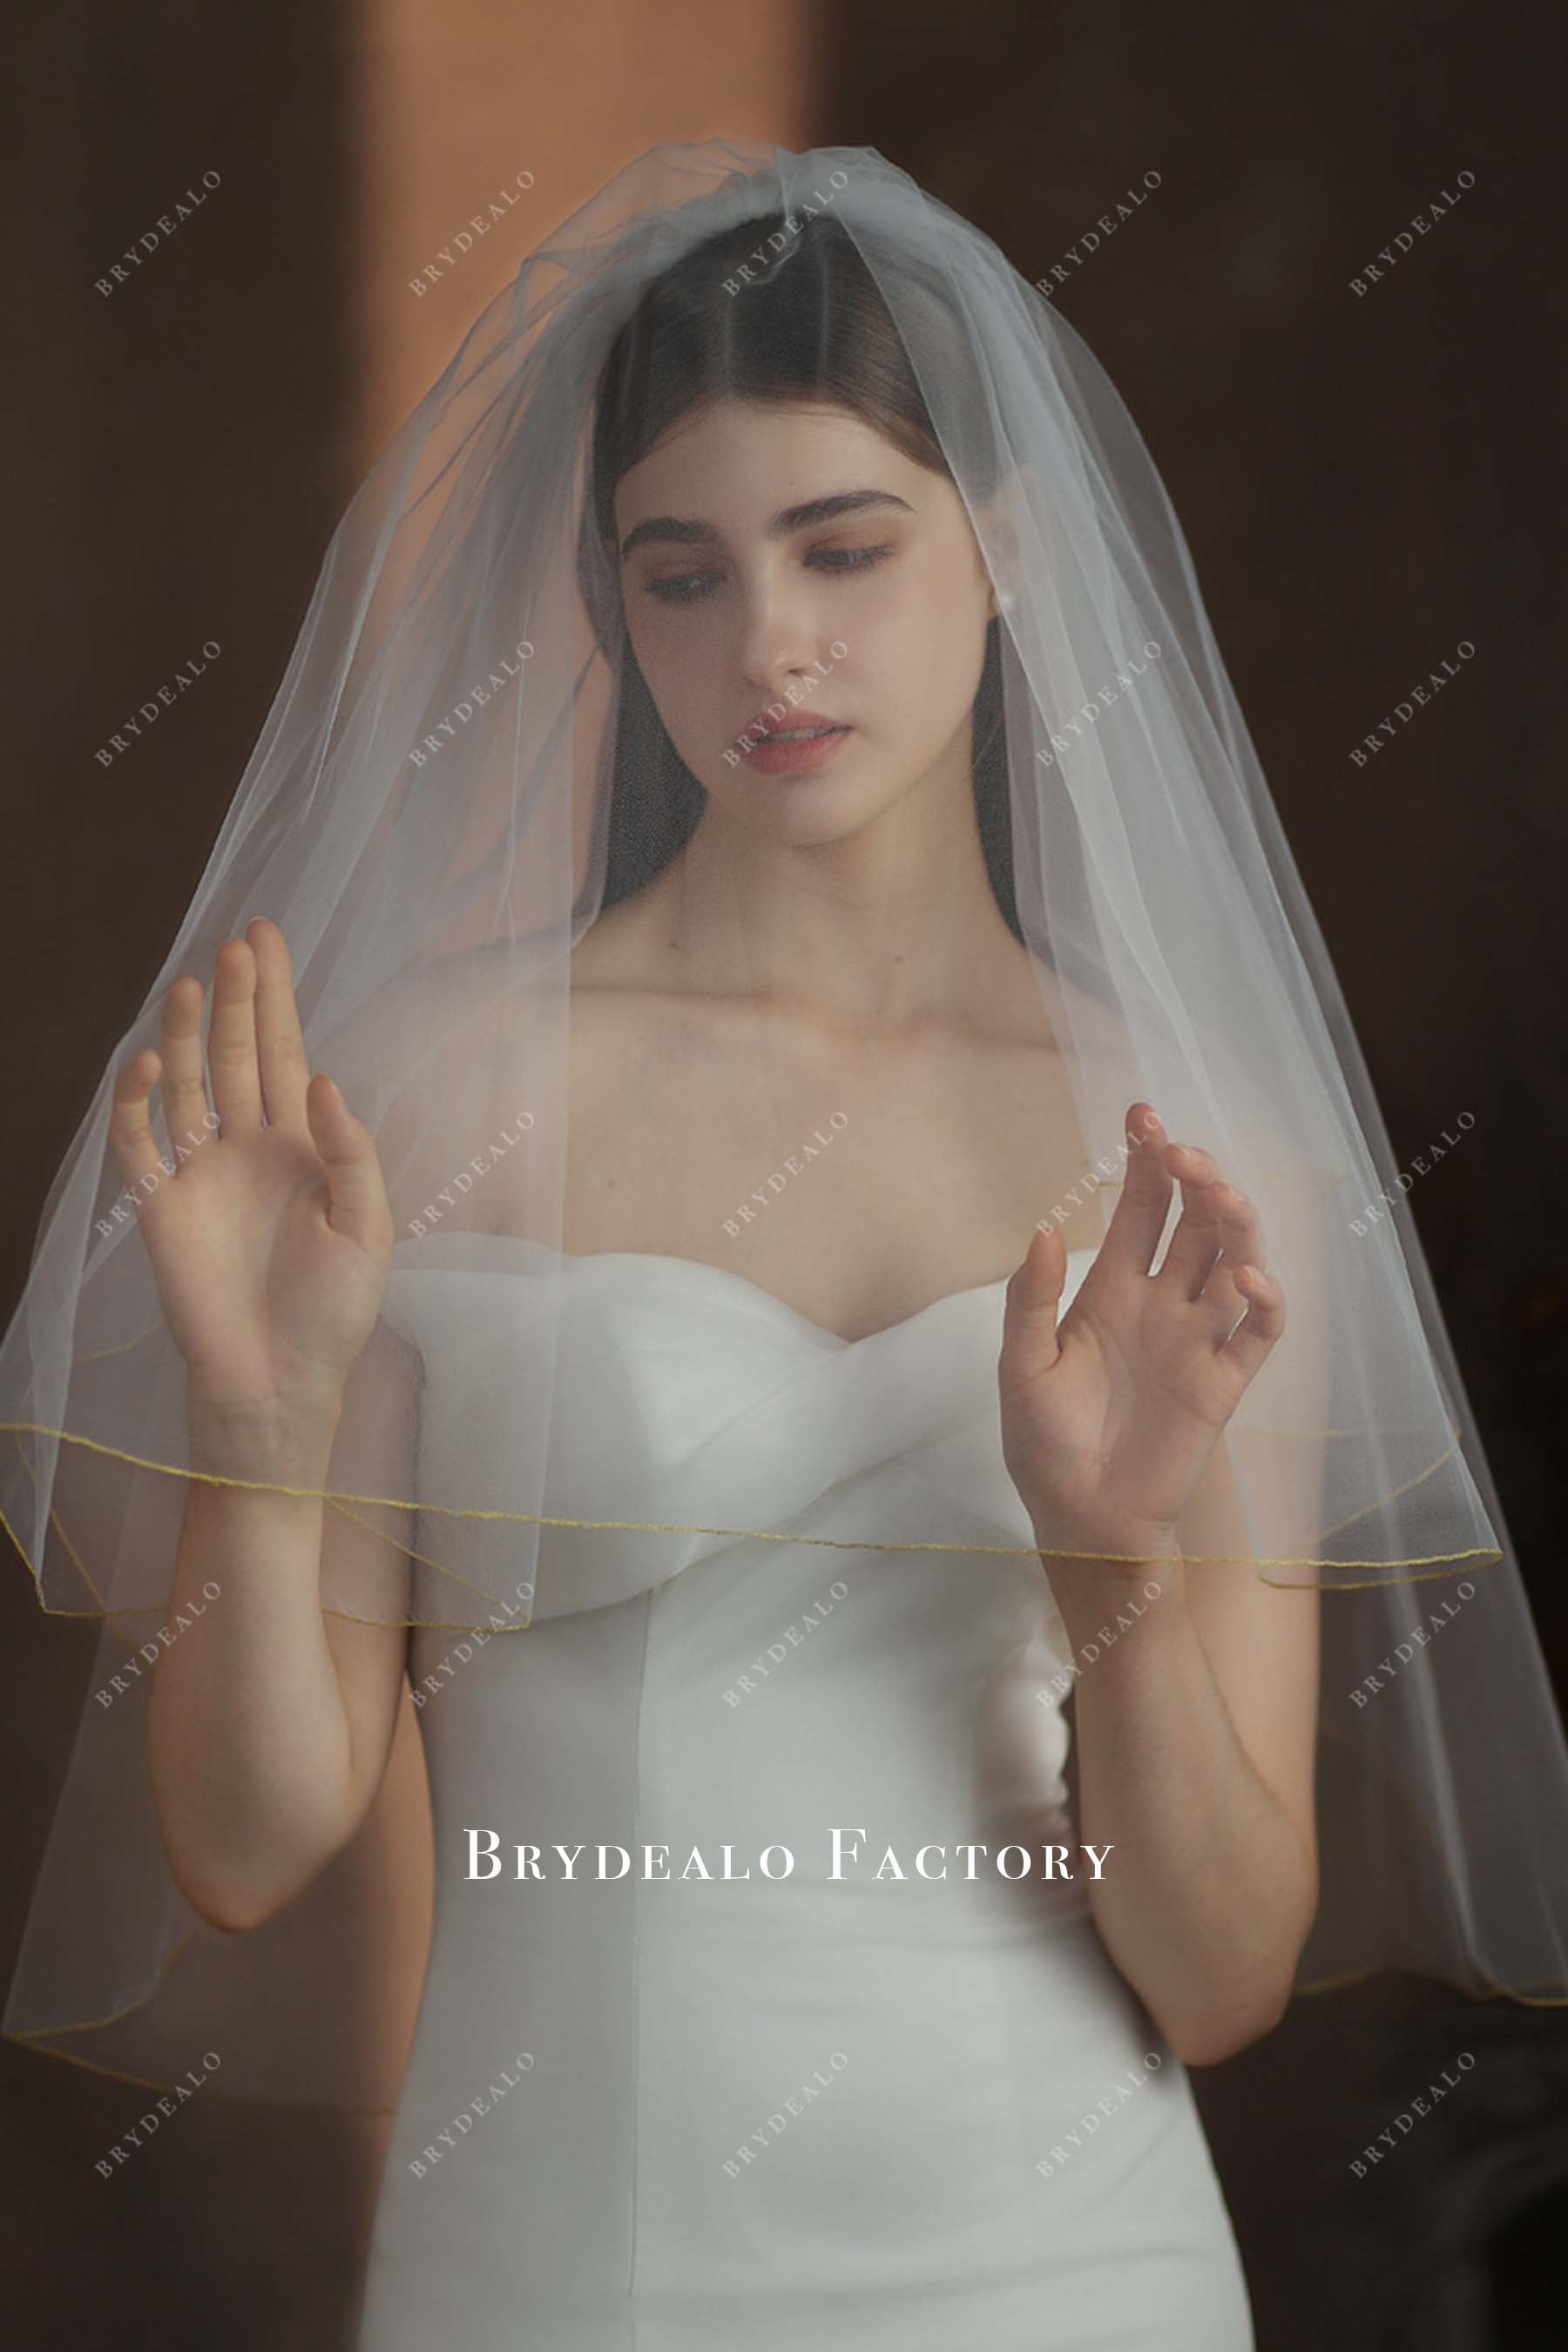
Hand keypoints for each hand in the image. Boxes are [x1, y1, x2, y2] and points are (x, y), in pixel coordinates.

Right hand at [108, 917, 393, 1419]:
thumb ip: (351, 1153)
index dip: (275, 998)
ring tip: (192, 983)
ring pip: (188, 1085)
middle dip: (236, 998)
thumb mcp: (368, 1229)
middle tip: (238, 942)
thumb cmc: (334, 1312)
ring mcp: (201, 1173)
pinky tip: (147, 1062)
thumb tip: (321, 1080)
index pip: (284, 1053)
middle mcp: (247, 1147)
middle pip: (236, 1054)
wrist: (281, 1380)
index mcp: (302, 1146)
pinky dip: (136, 1103)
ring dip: (186, 1035)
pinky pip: (140, 1144)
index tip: (267, 937)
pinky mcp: (161, 1207)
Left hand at [998, 1102, 1283, 1564]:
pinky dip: (1265, 1300)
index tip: (1144, 1115)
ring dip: (1235, 1225)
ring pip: (1235, 1261)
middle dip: (1195, 1179)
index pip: (1140, 1210)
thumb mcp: (1021, 1367)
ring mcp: (1198, 1340)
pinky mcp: (1225, 1384)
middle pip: (1195, 1222)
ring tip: (1220, 1199)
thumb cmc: (1044, 1444)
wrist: (1082, 1520)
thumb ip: (1029, 1299)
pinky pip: (1259, 1332)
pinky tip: (1247, 1279)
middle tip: (1183, 1155)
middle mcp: (1161, 1304)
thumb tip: (1045, 1227)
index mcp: (1111, 1290)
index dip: (1147, 1163)